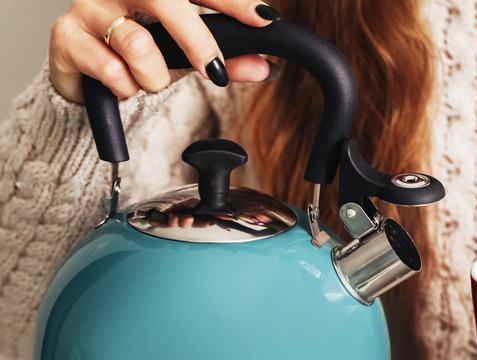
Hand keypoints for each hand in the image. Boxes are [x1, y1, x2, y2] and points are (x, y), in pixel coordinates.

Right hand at [49, 0, 281, 101]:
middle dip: (196, 40)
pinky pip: (110, 68)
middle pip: (164, 1)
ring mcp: (90, 6)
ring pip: (137, 44)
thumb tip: (264, 68)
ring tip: (150, 82)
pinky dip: (125, 87)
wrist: (85, 77)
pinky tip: (121, 85)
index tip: (264, 18)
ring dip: (154, 77)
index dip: (233, 2)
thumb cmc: (139, 57)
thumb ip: (226, 60)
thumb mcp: (187, 57)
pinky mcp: (67, 35)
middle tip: (214, 70)